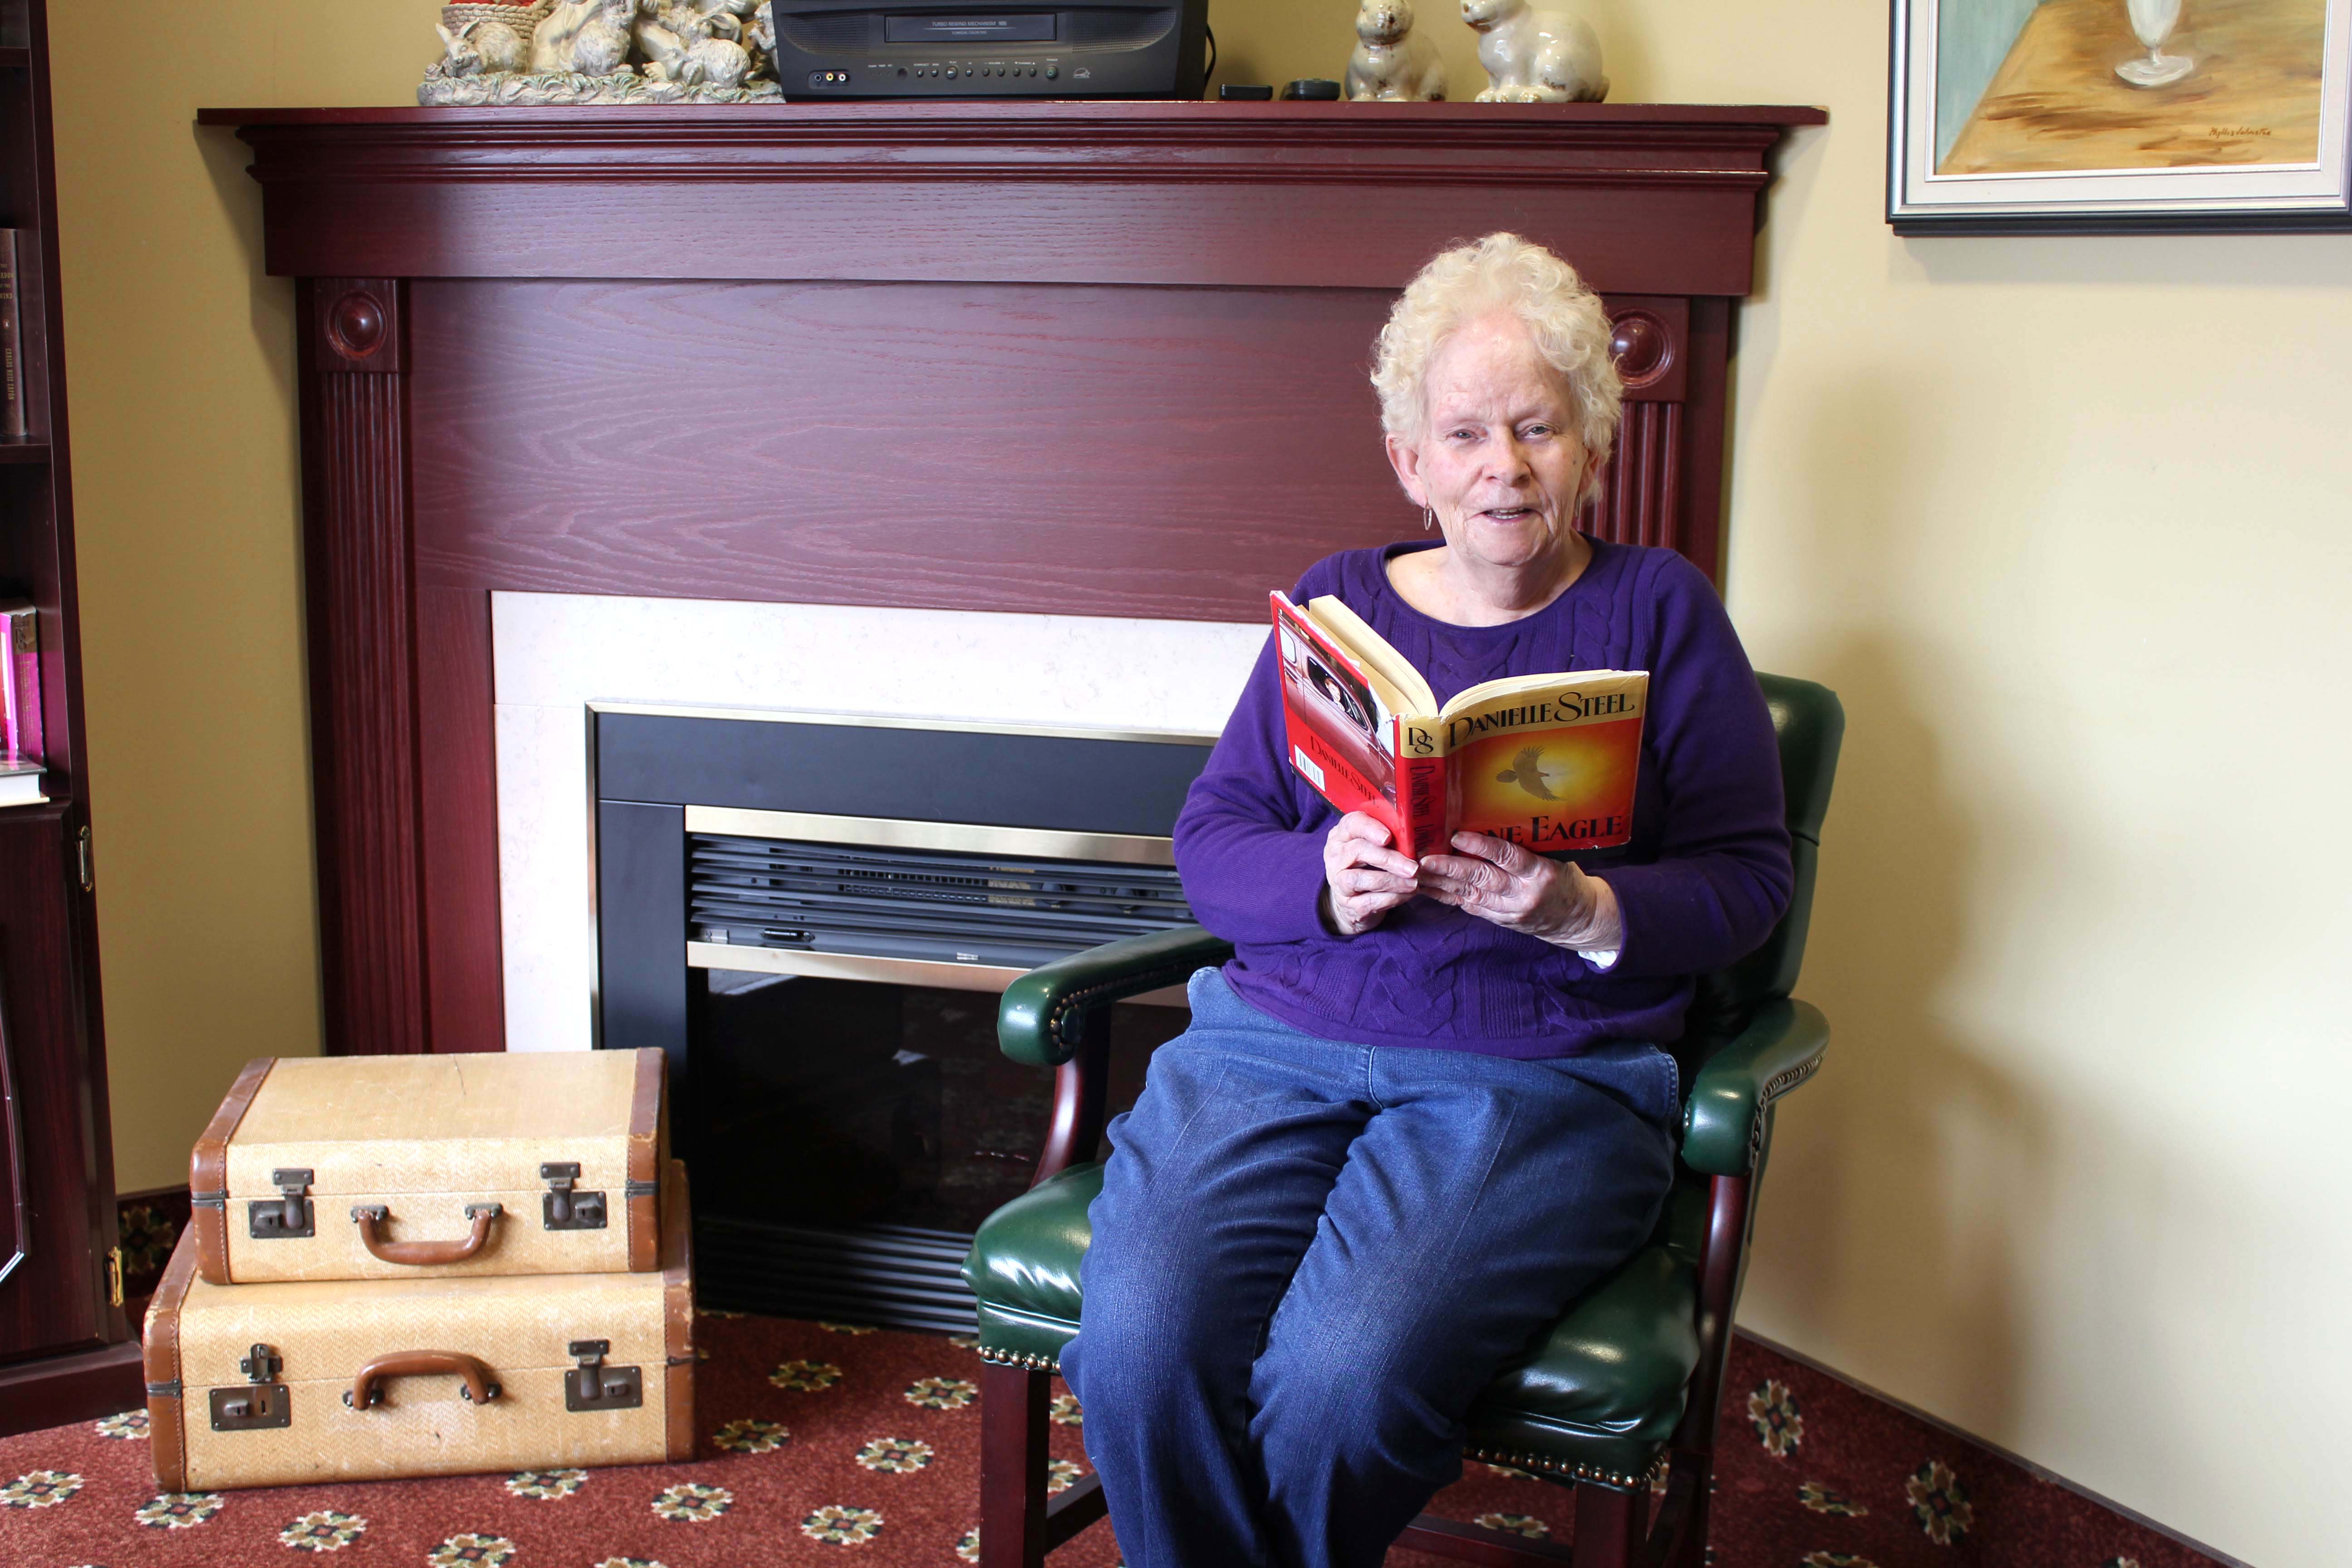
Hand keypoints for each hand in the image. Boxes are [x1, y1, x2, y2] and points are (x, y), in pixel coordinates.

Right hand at [1320, 811, 1420, 936]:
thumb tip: (1417, 837)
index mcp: (1342, 835)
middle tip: (1413, 868)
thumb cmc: (1368, 865)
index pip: (1352, 823)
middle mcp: (1335, 856)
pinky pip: (1368, 901)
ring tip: (1414, 883)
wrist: (1351, 899)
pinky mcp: (1346, 903)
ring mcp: (1337, 881)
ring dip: (1392, 881)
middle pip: (1358, 850)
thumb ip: (1388, 838)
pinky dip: (1391, 898)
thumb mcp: (1373, 846)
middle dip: (1389, 859)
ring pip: (1360, 878)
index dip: (1370, 828)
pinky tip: (1407, 895)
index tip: (1388, 837)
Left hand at [1418, 830, 1621, 951]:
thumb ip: (1528, 846)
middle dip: (1450, 869)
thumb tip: (1493, 821)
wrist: (1580, 919)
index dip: (1481, 847)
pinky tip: (1430, 889)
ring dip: (1441, 885)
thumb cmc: (1566, 880)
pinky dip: (1450, 898)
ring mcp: (1511, 911)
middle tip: (1424, 859)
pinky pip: (1472, 908)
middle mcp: (1523, 894)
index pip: (1508, 857)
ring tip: (1417, 874)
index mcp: (1541, 872)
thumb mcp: (1556, 858)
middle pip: (1482, 879)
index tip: (1457, 836)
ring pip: (1470, 896)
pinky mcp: (1502, 921)